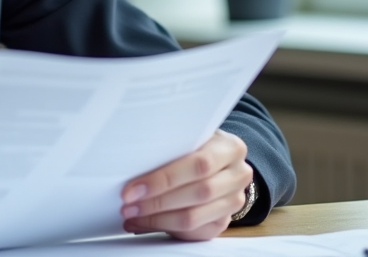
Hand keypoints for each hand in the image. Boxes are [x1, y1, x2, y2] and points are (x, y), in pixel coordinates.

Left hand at [118, 130, 251, 240]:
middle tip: (128, 205)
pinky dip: (164, 228)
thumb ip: (171, 144)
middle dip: (157, 202)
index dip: (164, 179)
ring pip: (194, 218)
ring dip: (157, 219)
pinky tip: (144, 222)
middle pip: (197, 193)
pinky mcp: (224, 222)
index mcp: (230, 148)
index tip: (133, 188)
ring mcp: (234, 201)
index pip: (199, 165)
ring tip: (132, 215)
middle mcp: (239, 175)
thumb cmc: (196, 145)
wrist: (218, 162)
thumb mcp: (189, 136)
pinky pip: (193, 232)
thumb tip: (132, 159)